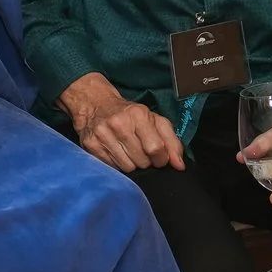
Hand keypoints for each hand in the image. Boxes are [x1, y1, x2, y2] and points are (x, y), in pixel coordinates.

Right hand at [61, 73, 185, 172]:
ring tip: (128, 152)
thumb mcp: (154, 120)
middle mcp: (119, 124)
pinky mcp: (91, 145)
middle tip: (141, 151)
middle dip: (146, 161)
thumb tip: (180, 166)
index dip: (161, 158)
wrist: (95, 104)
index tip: (159, 157)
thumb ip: (171, 141)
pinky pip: (113, 168)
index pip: (156, 148)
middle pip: (142, 161)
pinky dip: (118, 164)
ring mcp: (103, 135)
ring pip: (128, 167)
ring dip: (132, 164)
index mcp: (138, 115)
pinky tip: (117, 152)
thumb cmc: (129, 114)